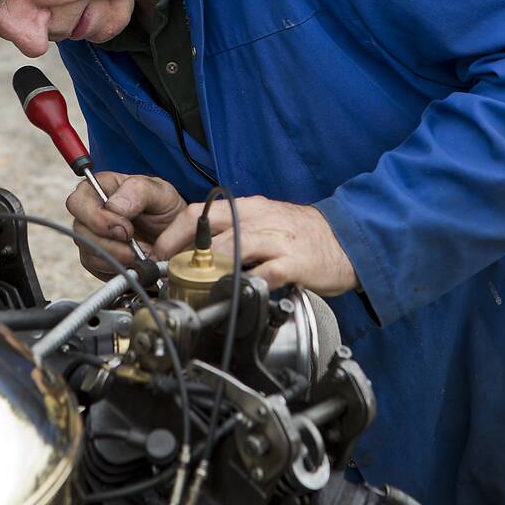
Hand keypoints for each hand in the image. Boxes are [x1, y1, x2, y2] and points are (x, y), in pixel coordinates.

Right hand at [65, 173, 186, 279]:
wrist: (175, 236)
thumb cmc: (165, 208)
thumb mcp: (160, 192)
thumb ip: (137, 191)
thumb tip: (113, 206)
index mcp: (102, 187)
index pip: (79, 200)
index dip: (99, 218)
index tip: (128, 229)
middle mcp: (91, 211)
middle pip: (78, 229)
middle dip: (107, 242)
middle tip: (132, 246)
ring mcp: (91, 235)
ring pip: (88, 251)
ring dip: (116, 257)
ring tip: (140, 254)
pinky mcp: (96, 258)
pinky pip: (96, 267)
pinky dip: (118, 268)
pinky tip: (135, 262)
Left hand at [152, 196, 358, 297]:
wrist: (347, 239)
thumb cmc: (301, 235)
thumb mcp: (264, 223)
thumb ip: (233, 233)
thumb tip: (196, 253)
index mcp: (247, 209)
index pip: (199, 213)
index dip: (173, 234)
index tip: (158, 254)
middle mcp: (258, 220)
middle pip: (209, 230)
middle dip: (184, 254)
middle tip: (170, 275)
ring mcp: (276, 240)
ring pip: (234, 248)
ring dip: (209, 268)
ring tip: (196, 286)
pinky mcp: (294, 262)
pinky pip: (266, 272)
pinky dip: (248, 284)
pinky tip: (237, 294)